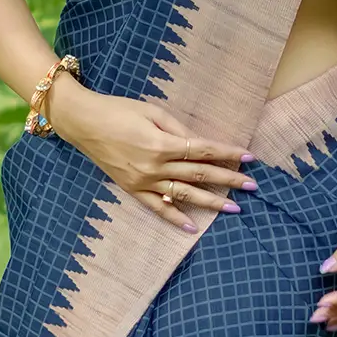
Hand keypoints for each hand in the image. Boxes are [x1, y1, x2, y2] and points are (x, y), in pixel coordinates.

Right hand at [51, 83, 256, 232]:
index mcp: (163, 144)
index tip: (249, 157)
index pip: (205, 151)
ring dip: (211, 202)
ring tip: (234, 207)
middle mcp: (155, 166)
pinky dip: (175, 218)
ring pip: (184, 195)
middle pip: (200, 175)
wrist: (83, 123)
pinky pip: (157, 208)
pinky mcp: (132, 189)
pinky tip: (193, 226)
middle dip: (229, 180)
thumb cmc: (119, 110)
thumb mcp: (153, 112)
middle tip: (253, 186)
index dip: (228, 153)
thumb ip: (179, 130)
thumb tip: (203, 144)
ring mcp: (143, 181)